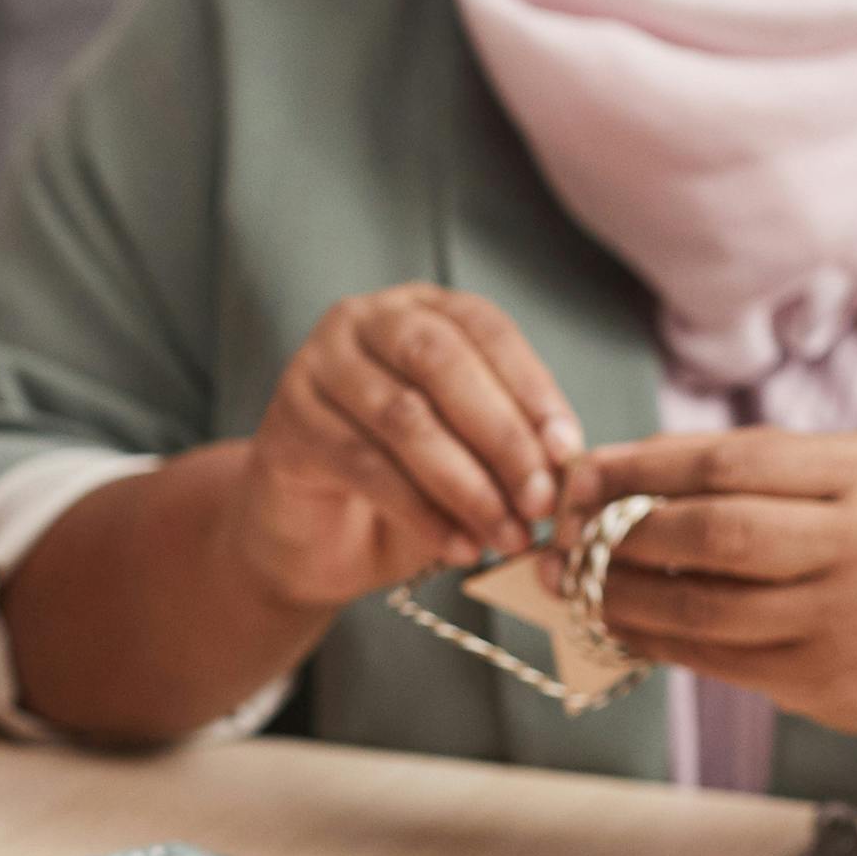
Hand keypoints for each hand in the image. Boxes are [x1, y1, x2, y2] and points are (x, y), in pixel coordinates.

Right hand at [230, 285, 586, 611]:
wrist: (315, 534)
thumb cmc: (406, 481)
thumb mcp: (470, 453)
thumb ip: (509, 446)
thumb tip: (565, 465)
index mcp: (421, 308)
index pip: (484, 329)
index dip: (531, 388)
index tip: (568, 451)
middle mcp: (363, 321)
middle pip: (439, 361)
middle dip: (501, 435)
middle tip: (540, 501)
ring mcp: (316, 367)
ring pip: (403, 416)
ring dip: (466, 483)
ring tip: (506, 535)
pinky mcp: (288, 425)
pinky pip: (364, 465)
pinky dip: (421, 512)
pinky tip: (457, 547)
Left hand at [558, 428, 856, 736]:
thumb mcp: (832, 475)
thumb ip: (734, 464)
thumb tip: (605, 468)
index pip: (728, 463)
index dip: (640, 469)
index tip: (578, 475)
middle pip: (716, 533)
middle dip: (623, 534)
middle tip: (565, 535)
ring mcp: (847, 617)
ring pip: (708, 606)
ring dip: (623, 596)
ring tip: (574, 585)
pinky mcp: (824, 677)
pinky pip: (717, 657)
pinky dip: (654, 640)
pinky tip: (617, 623)